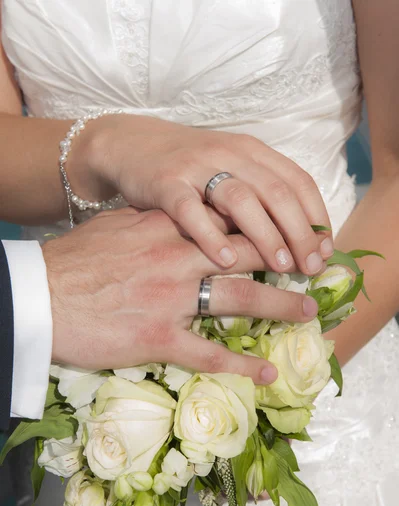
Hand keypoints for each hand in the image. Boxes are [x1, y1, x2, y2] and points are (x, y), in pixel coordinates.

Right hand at [43, 207, 318, 383]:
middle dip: (286, 260)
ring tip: (308, 312)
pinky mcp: (158, 337)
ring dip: (281, 306)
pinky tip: (264, 373)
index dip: (262, 228)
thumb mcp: (114, 228)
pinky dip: (240, 366)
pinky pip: (209, 354)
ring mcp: (172, 298)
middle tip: (312, 267)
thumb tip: (174, 221)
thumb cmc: (71, 261)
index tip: (284, 234)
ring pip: (241, 299)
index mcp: (166, 228)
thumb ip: (150, 224)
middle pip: (247, 254)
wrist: (37, 295)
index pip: (227, 222)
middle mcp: (178, 258)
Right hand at [69, 114, 332, 273]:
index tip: (325, 252)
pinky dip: (209, 234)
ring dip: (265, 234)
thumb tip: (294, 242)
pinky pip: (190, 209)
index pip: (297, 181)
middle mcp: (229, 154)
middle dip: (299, 233)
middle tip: (310, 269)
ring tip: (280, 267)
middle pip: (276, 192)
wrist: (129, 144)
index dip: (316, 217)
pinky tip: (224, 260)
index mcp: (251, 152)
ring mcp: (196, 166)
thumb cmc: (186, 169)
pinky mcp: (165, 182)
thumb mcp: (227, 171)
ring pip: (241, 199)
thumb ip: (256, 196)